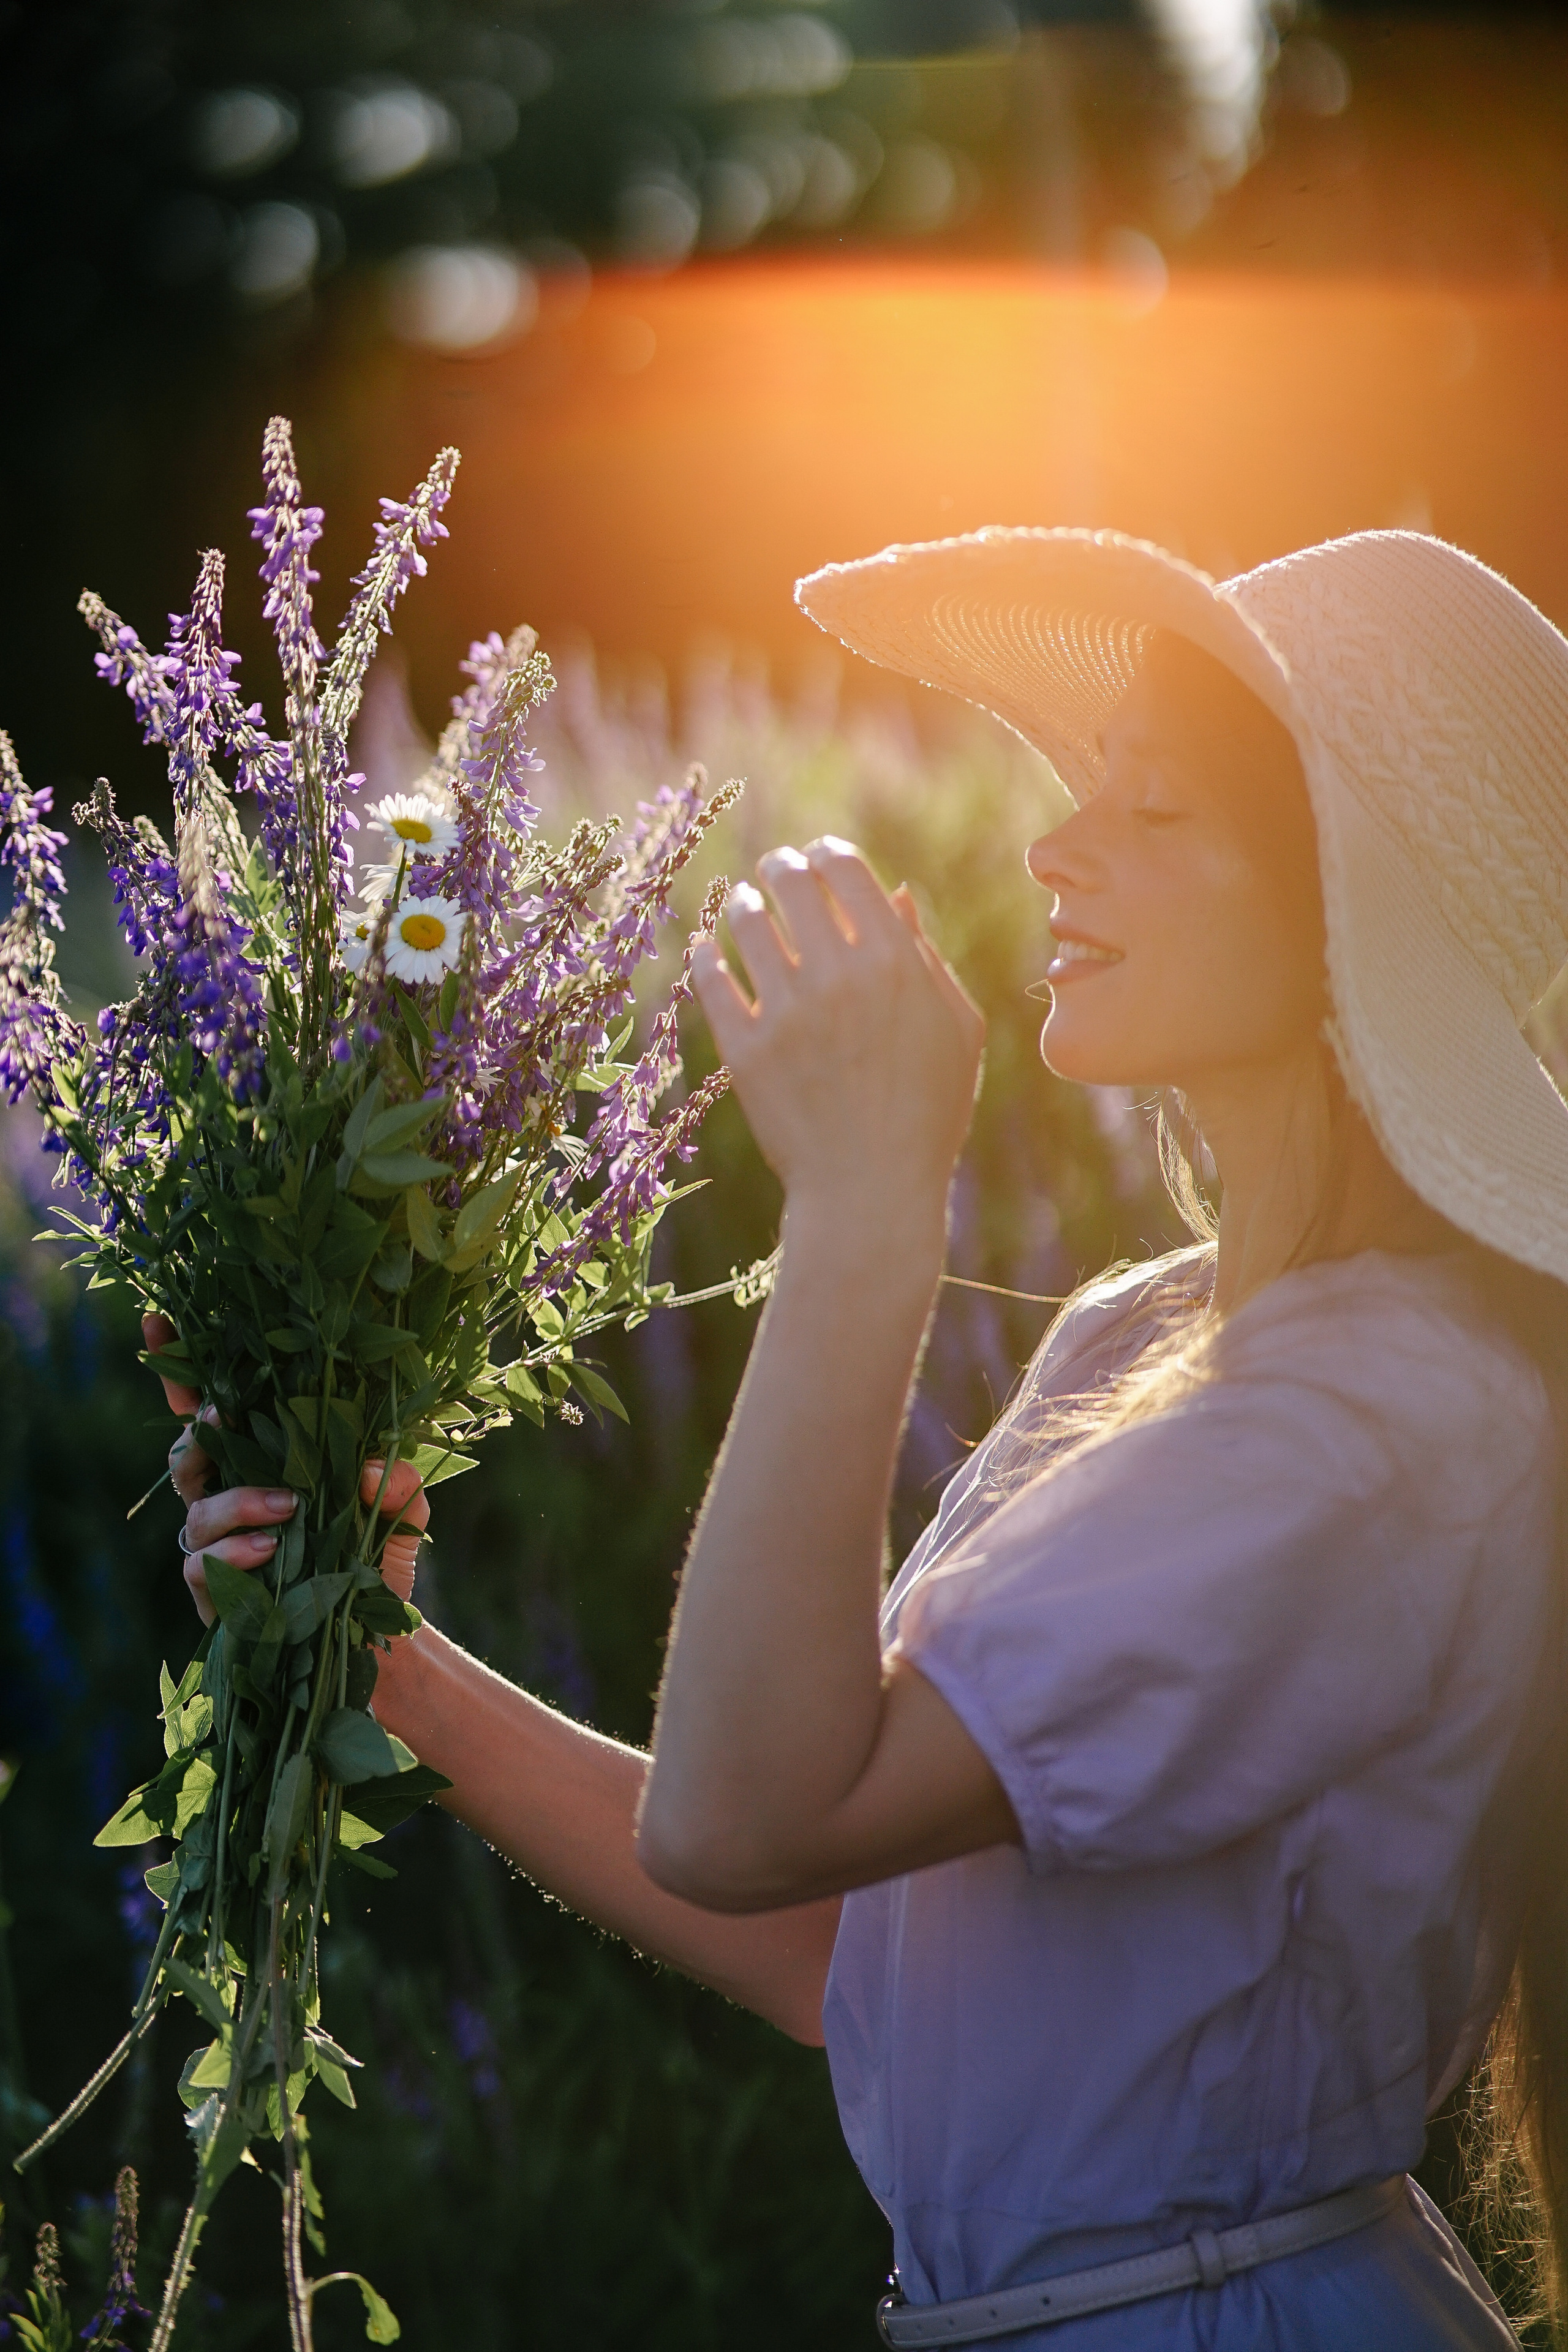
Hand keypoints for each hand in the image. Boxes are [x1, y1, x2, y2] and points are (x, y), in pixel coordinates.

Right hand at [145, 1314, 429, 1625]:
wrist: (379, 1636)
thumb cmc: (379, 1557)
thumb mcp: (403, 1510)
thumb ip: (398, 1481)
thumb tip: (374, 1465)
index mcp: (262, 1460)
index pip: (212, 1407)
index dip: (180, 1363)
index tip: (158, 1316)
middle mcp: (227, 1496)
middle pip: (185, 1452)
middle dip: (198, 1429)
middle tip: (227, 1411)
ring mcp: (214, 1545)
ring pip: (195, 1509)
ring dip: (238, 1501)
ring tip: (288, 1506)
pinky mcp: (214, 1593)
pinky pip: (200, 1565)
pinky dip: (233, 1553)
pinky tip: (271, 1550)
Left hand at [692, 838, 983, 1236]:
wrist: (871, 1192)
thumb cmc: (927, 1113)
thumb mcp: (956, 1031)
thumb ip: (927, 957)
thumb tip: (895, 893)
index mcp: (895, 965)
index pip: (847, 871)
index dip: (827, 853)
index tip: (817, 856)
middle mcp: (838, 978)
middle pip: (792, 884)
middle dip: (781, 867)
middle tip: (774, 871)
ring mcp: (786, 1014)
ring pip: (746, 924)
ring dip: (741, 904)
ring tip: (742, 906)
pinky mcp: (744, 1051)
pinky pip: (709, 980)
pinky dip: (704, 955)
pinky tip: (707, 949)